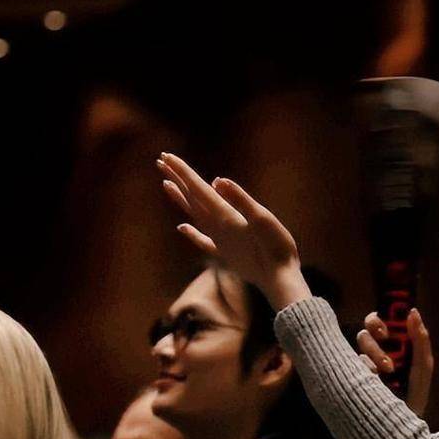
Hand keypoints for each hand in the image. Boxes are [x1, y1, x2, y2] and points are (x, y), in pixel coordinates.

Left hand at [155, 152, 311, 309]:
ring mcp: (218, 241)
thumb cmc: (276, 248)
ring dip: (180, 199)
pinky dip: (191, 232)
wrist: (278, 281)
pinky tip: (181, 227)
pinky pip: (202, 240)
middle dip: (177, 178)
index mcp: (224, 215)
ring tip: (166, 184)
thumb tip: (218, 181)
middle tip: (160, 161)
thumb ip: (240, 199)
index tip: (166, 157)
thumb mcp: (262, 218)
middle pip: (192, 198)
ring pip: (193, 215)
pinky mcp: (224, 254)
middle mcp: (216, 227)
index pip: (199, 188)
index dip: (183, 172)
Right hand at [356, 308, 433, 417]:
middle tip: (384, 335)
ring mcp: (365, 364)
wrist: (399, 425)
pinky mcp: (354, 375)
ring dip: (375, 350)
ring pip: (362, 341)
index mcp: (395, 347)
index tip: (394, 319)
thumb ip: (420, 340)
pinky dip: (367, 367)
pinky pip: (355, 360)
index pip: (385, 323)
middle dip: (375, 326)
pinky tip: (376, 380)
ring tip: (388, 369)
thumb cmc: (414, 395)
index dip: (386, 317)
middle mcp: (378, 352)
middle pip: (369, 327)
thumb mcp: (422, 367)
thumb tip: (413, 312)